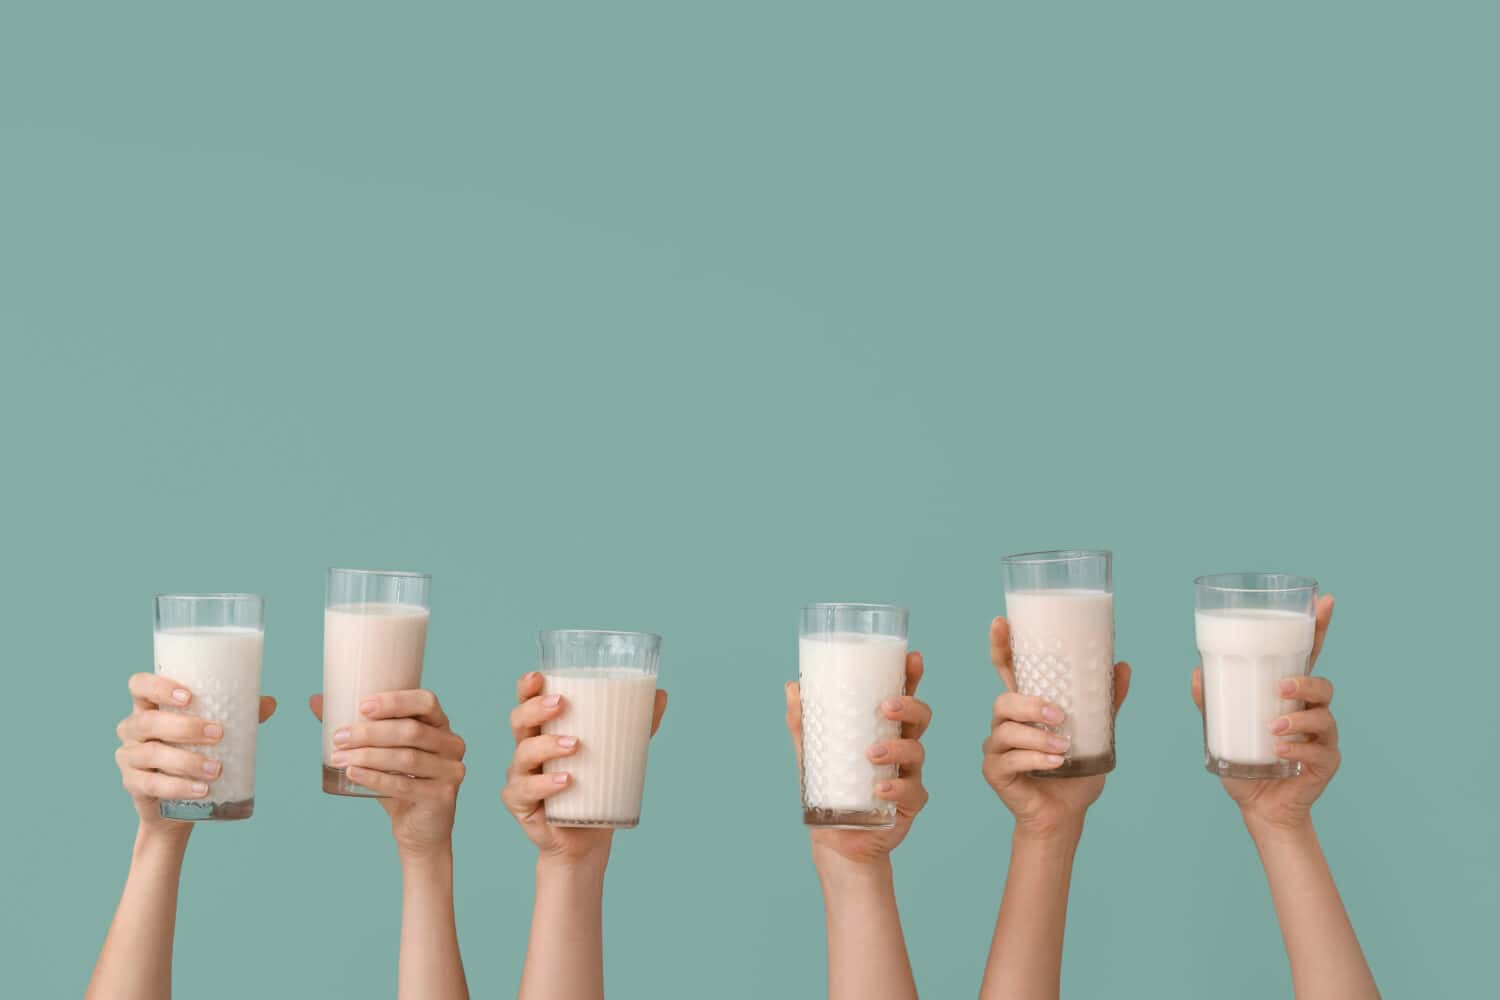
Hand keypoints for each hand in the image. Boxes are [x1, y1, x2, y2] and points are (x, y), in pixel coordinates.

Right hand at [115, 673, 276, 834]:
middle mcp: (132, 729)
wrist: (179, 803)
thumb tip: (269, 702)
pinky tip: (201, 790)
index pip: (140, 685)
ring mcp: (128, 757)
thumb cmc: (195, 751)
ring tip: (216, 769)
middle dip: (184, 727)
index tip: (189, 696)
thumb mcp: (212, 730)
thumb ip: (238, 714)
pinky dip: (178, 787)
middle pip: (148, 722)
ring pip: (151, 754)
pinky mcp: (133, 784)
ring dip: (186, 761)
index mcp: (149, 706)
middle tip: (218, 733)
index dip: (158, 687)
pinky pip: (152, 785)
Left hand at [311, 690, 467, 857]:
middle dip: (371, 733)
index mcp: (440, 725)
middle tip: (339, 737)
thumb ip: (355, 727)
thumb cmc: (398, 782)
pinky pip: (405, 785)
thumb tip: (316, 700)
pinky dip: (376, 779)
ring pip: (406, 758)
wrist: (418, 829)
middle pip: (411, 731)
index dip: (395, 701)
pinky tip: (354, 774)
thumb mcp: (380, 752)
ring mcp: (451, 771)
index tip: (363, 706)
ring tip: (339, 758)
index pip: (425, 702)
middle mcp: (452, 744)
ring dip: (368, 756)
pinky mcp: (442, 796)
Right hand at [502, 671, 668, 867]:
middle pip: (519, 721)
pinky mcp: (521, 804)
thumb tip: (661, 694)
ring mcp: (521, 777)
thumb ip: (637, 724)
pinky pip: (526, 791)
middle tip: (561, 703)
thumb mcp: (618, 753)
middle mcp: (527, 749)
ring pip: (523, 754)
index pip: (528, 702)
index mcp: (544, 731)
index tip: (538, 675)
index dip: (527, 687)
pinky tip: (565, 781)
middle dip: (536, 708)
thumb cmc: (596, 787)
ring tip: (574, 744)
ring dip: (546, 745)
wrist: (586, 838)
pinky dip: (544, 784)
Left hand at [785, 651, 931, 867]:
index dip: (911, 677)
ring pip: (917, 752)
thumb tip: (791, 686)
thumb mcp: (812, 754)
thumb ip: (803, 722)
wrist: (836, 840)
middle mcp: (902, 748)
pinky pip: (912, 792)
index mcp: (884, 730)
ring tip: (871, 753)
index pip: (903, 697)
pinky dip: (897, 788)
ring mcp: (909, 776)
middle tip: (886, 707)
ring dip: (896, 748)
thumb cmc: (830, 790)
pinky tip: (880, 788)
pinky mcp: (909, 804)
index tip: (912, 658)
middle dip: (909, 706)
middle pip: (920, 718)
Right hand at [982, 617, 1130, 838]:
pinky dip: (1035, 759)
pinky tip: (1055, 763)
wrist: (1065, 815)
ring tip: (1064, 746)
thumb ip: (1105, 703)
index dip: (1001, 646)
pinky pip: (1010, 759)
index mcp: (1025, 708)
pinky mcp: (994, 771)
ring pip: (1006, 730)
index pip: (1007, 671)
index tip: (1001, 623)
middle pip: (1003, 701)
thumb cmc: (1074, 772)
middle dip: (1029, 704)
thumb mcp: (1097, 734)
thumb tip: (1123, 666)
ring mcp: (996, 748)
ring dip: (1036, 736)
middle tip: (1059, 714)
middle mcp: (1005, 724)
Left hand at [1192, 595, 1338, 833]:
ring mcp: (1323, 738)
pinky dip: (1297, 748)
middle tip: (1282, 687)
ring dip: (1298, 719)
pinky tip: (1279, 751)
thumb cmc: (1244, 762)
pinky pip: (1319, 751)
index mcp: (1290, 696)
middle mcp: (1311, 712)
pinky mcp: (1326, 763)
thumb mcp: (1219, 730)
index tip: (1324, 600)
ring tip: (1273, 728)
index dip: (1318, 628)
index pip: (1307, 656)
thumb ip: (1209, 702)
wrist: (1258, 807)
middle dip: (1306, 682)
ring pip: (1324, 717)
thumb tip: (1196, 672)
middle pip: (1322, 685)